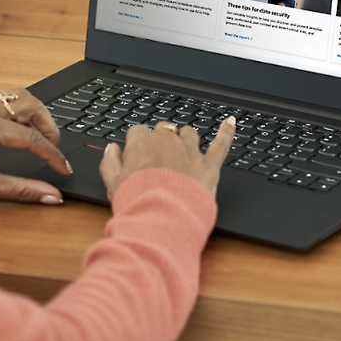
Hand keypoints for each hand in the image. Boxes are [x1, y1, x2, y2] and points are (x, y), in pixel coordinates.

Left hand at [0, 88, 69, 204]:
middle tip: (54, 147)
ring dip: (36, 115)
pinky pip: (6, 100)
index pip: (29, 137)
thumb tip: (50, 195)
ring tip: (42, 138)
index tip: (62, 168)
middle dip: (47, 125)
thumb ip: (21, 190)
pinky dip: (21, 112)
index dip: (51, 154)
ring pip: (18, 96)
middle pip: (29, 103)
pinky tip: (24, 130)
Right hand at [99, 116, 236, 199]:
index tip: (137, 157)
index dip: (137, 146)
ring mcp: (190, 151)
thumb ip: (110, 163)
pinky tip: (230, 122)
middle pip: (163, 131)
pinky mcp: (209, 165)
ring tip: (182, 151)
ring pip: (188, 134)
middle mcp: (167, 141)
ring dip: (184, 139)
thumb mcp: (113, 184)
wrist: (163, 217)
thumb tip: (111, 150)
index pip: (138, 132)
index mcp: (142, 142)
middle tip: (157, 162)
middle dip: (160, 142)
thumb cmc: (138, 202)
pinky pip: (221, 144)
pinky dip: (226, 132)